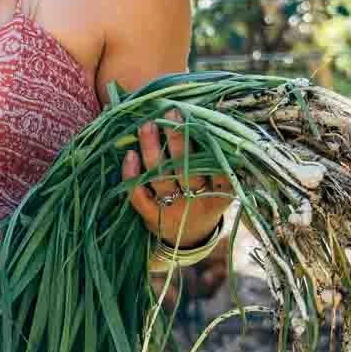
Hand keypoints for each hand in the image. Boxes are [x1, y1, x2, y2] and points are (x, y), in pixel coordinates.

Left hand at [121, 107, 230, 239]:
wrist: (190, 238)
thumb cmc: (206, 201)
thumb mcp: (221, 188)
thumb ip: (219, 163)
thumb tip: (212, 122)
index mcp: (219, 196)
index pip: (219, 172)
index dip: (211, 150)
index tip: (203, 124)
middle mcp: (197, 204)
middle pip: (187, 170)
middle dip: (178, 140)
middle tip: (171, 113)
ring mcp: (173, 211)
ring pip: (160, 178)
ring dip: (152, 150)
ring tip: (147, 125)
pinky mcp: (152, 217)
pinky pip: (139, 195)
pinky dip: (132, 175)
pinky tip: (130, 154)